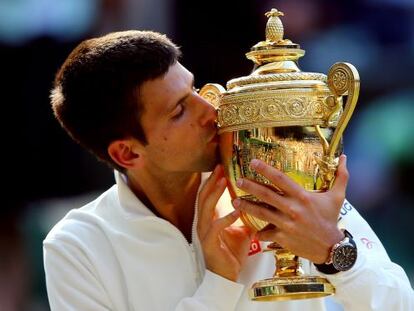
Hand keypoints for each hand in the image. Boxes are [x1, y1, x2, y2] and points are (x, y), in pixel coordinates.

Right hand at [198, 165, 251, 280]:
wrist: (227, 276)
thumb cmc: (232, 253)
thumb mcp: (241, 231)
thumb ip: (244, 217)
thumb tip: (259, 205)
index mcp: (209, 219)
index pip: (207, 195)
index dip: (213, 181)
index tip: (221, 168)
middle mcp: (204, 223)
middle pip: (203, 197)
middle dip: (212, 181)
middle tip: (220, 168)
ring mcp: (204, 233)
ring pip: (206, 208)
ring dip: (215, 194)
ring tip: (223, 181)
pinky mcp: (209, 243)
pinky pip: (216, 227)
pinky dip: (226, 217)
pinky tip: (237, 210)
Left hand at [232, 155, 348, 263]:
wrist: (331, 248)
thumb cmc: (331, 219)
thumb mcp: (338, 197)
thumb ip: (341, 176)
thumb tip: (345, 156)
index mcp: (302, 197)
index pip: (281, 179)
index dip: (266, 169)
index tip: (253, 162)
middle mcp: (292, 209)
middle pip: (267, 195)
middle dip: (250, 186)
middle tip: (238, 180)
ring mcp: (286, 224)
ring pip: (262, 213)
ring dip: (247, 206)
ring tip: (235, 201)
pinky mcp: (283, 238)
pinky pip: (266, 233)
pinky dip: (259, 232)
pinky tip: (251, 229)